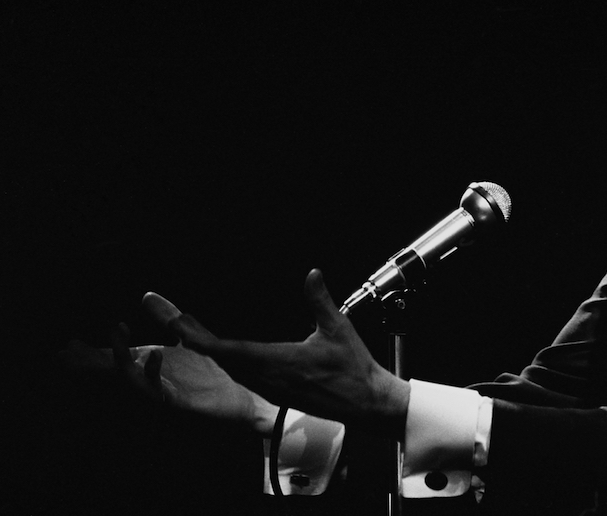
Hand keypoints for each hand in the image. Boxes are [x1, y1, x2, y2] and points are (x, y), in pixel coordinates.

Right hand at [61, 311, 278, 435]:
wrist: (243, 398)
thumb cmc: (214, 374)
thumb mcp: (189, 340)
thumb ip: (169, 318)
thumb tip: (146, 296)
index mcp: (150, 367)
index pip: (114, 358)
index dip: (91, 353)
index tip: (69, 343)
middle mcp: (151, 382)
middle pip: (112, 372)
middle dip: (89, 362)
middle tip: (66, 350)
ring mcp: (162, 394)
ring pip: (130, 381)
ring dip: (120, 359)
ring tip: (118, 332)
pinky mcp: (178, 404)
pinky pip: (159, 392)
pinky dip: (154, 373)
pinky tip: (156, 353)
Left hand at [155, 268, 409, 438]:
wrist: (365, 403)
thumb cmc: (353, 368)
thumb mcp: (338, 329)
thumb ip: (320, 300)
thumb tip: (312, 273)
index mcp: (276, 362)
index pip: (226, 350)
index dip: (198, 337)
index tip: (177, 323)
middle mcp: (266, 378)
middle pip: (219, 358)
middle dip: (193, 336)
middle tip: (171, 316)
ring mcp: (269, 387)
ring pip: (229, 368)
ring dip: (208, 348)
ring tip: (189, 327)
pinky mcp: (275, 392)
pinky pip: (242, 375)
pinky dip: (225, 359)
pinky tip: (222, 350)